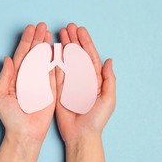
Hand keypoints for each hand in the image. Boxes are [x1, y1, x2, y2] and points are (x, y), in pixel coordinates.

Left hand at [0, 22, 55, 142]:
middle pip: (34, 53)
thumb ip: (4, 77)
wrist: (25, 133)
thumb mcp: (0, 96)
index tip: (31, 29)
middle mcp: (28, 77)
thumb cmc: (10, 118)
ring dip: (47, 46)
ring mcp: (40, 82)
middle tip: (42, 25)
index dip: (26, 41)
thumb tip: (6, 58)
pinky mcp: (51, 89)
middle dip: (38, 39)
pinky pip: (54, 72)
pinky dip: (56, 60)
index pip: (22, 54)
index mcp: (16, 77)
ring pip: (44, 60)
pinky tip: (57, 49)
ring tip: (49, 33)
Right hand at [56, 23, 115, 144]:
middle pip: (77, 54)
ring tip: (59, 33)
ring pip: (66, 60)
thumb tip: (109, 60)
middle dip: (73, 40)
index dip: (85, 42)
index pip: (90, 56)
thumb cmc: (96, 119)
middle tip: (67, 27)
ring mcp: (70, 83)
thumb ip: (109, 79)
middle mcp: (82, 78)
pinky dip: (54, 60)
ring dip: (63, 46)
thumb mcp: (108, 99)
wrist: (81, 135)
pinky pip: (56, 71)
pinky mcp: (59, 89)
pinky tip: (52, 49)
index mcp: (95, 79)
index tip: (80, 30)